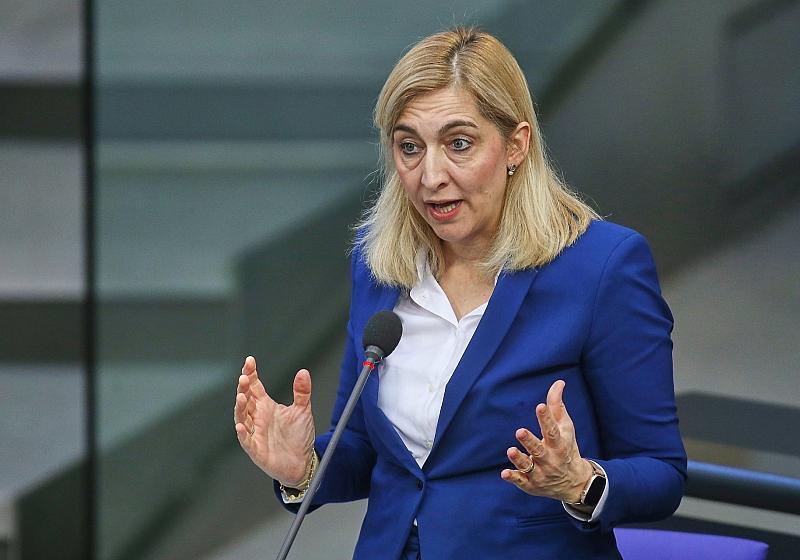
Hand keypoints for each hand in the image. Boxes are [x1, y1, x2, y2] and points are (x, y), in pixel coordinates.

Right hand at [234, 356, 315, 486]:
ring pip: (242, 418)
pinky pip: (246, 441)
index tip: (249, 361)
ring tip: (242, 395)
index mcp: (266, 406)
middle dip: (244, 388)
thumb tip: (303, 372)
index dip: (251, 373)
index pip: (255, 387)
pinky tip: (240, 426)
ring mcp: (255, 433)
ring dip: (240, 407)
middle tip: (244, 377)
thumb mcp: (303, 411)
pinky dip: (242, 434)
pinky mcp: (256, 450)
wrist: (302, 462)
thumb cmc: (298, 437)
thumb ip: (302, 392)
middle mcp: (257, 418)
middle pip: (246, 400)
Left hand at [500, 380, 592, 502]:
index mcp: (559, 444)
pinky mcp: (531, 484)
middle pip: (539, 450)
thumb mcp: (565, 428)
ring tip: (511, 450)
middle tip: (519, 431)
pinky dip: (514, 478)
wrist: (574, 483)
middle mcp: (550, 459)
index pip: (552, 430)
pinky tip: (504, 473)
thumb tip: (558, 382)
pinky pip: (521, 481)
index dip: (546, 419)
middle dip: (529, 441)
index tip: (540, 406)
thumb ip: (557, 406)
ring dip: (519, 459)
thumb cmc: (566, 447)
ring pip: (528, 466)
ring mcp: (540, 473)